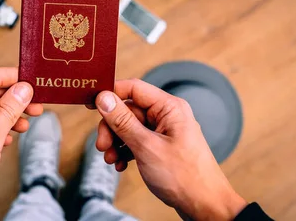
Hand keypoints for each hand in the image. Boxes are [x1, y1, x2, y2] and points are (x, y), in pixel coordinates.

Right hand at [95, 79, 245, 220]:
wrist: (205, 206)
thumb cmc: (185, 177)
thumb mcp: (146, 147)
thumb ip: (123, 121)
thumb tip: (104, 98)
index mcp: (169, 107)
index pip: (134, 88)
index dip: (110, 93)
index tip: (90, 102)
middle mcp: (168, 115)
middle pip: (128, 110)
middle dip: (111, 128)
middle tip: (102, 145)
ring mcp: (165, 132)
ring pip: (130, 128)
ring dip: (116, 142)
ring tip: (111, 160)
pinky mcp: (161, 147)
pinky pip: (137, 141)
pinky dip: (125, 151)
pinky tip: (121, 165)